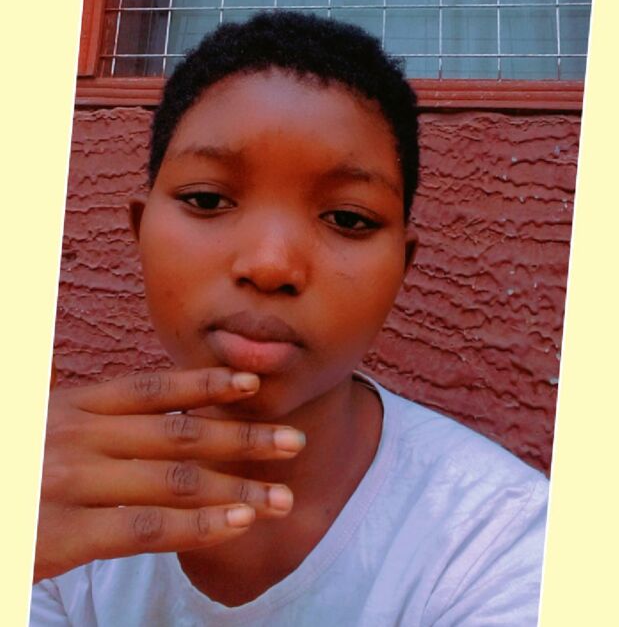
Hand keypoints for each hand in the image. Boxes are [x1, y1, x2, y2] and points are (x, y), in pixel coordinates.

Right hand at [34, 366, 304, 582]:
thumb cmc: (11, 471)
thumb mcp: (45, 430)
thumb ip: (93, 421)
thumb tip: (152, 414)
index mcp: (73, 407)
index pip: (152, 388)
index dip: (206, 383)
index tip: (254, 382)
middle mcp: (77, 436)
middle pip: (177, 432)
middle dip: (241, 437)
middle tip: (292, 442)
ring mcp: (72, 483)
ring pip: (173, 479)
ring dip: (235, 486)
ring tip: (282, 494)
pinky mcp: (65, 534)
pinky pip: (146, 527)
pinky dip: (198, 523)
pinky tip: (236, 523)